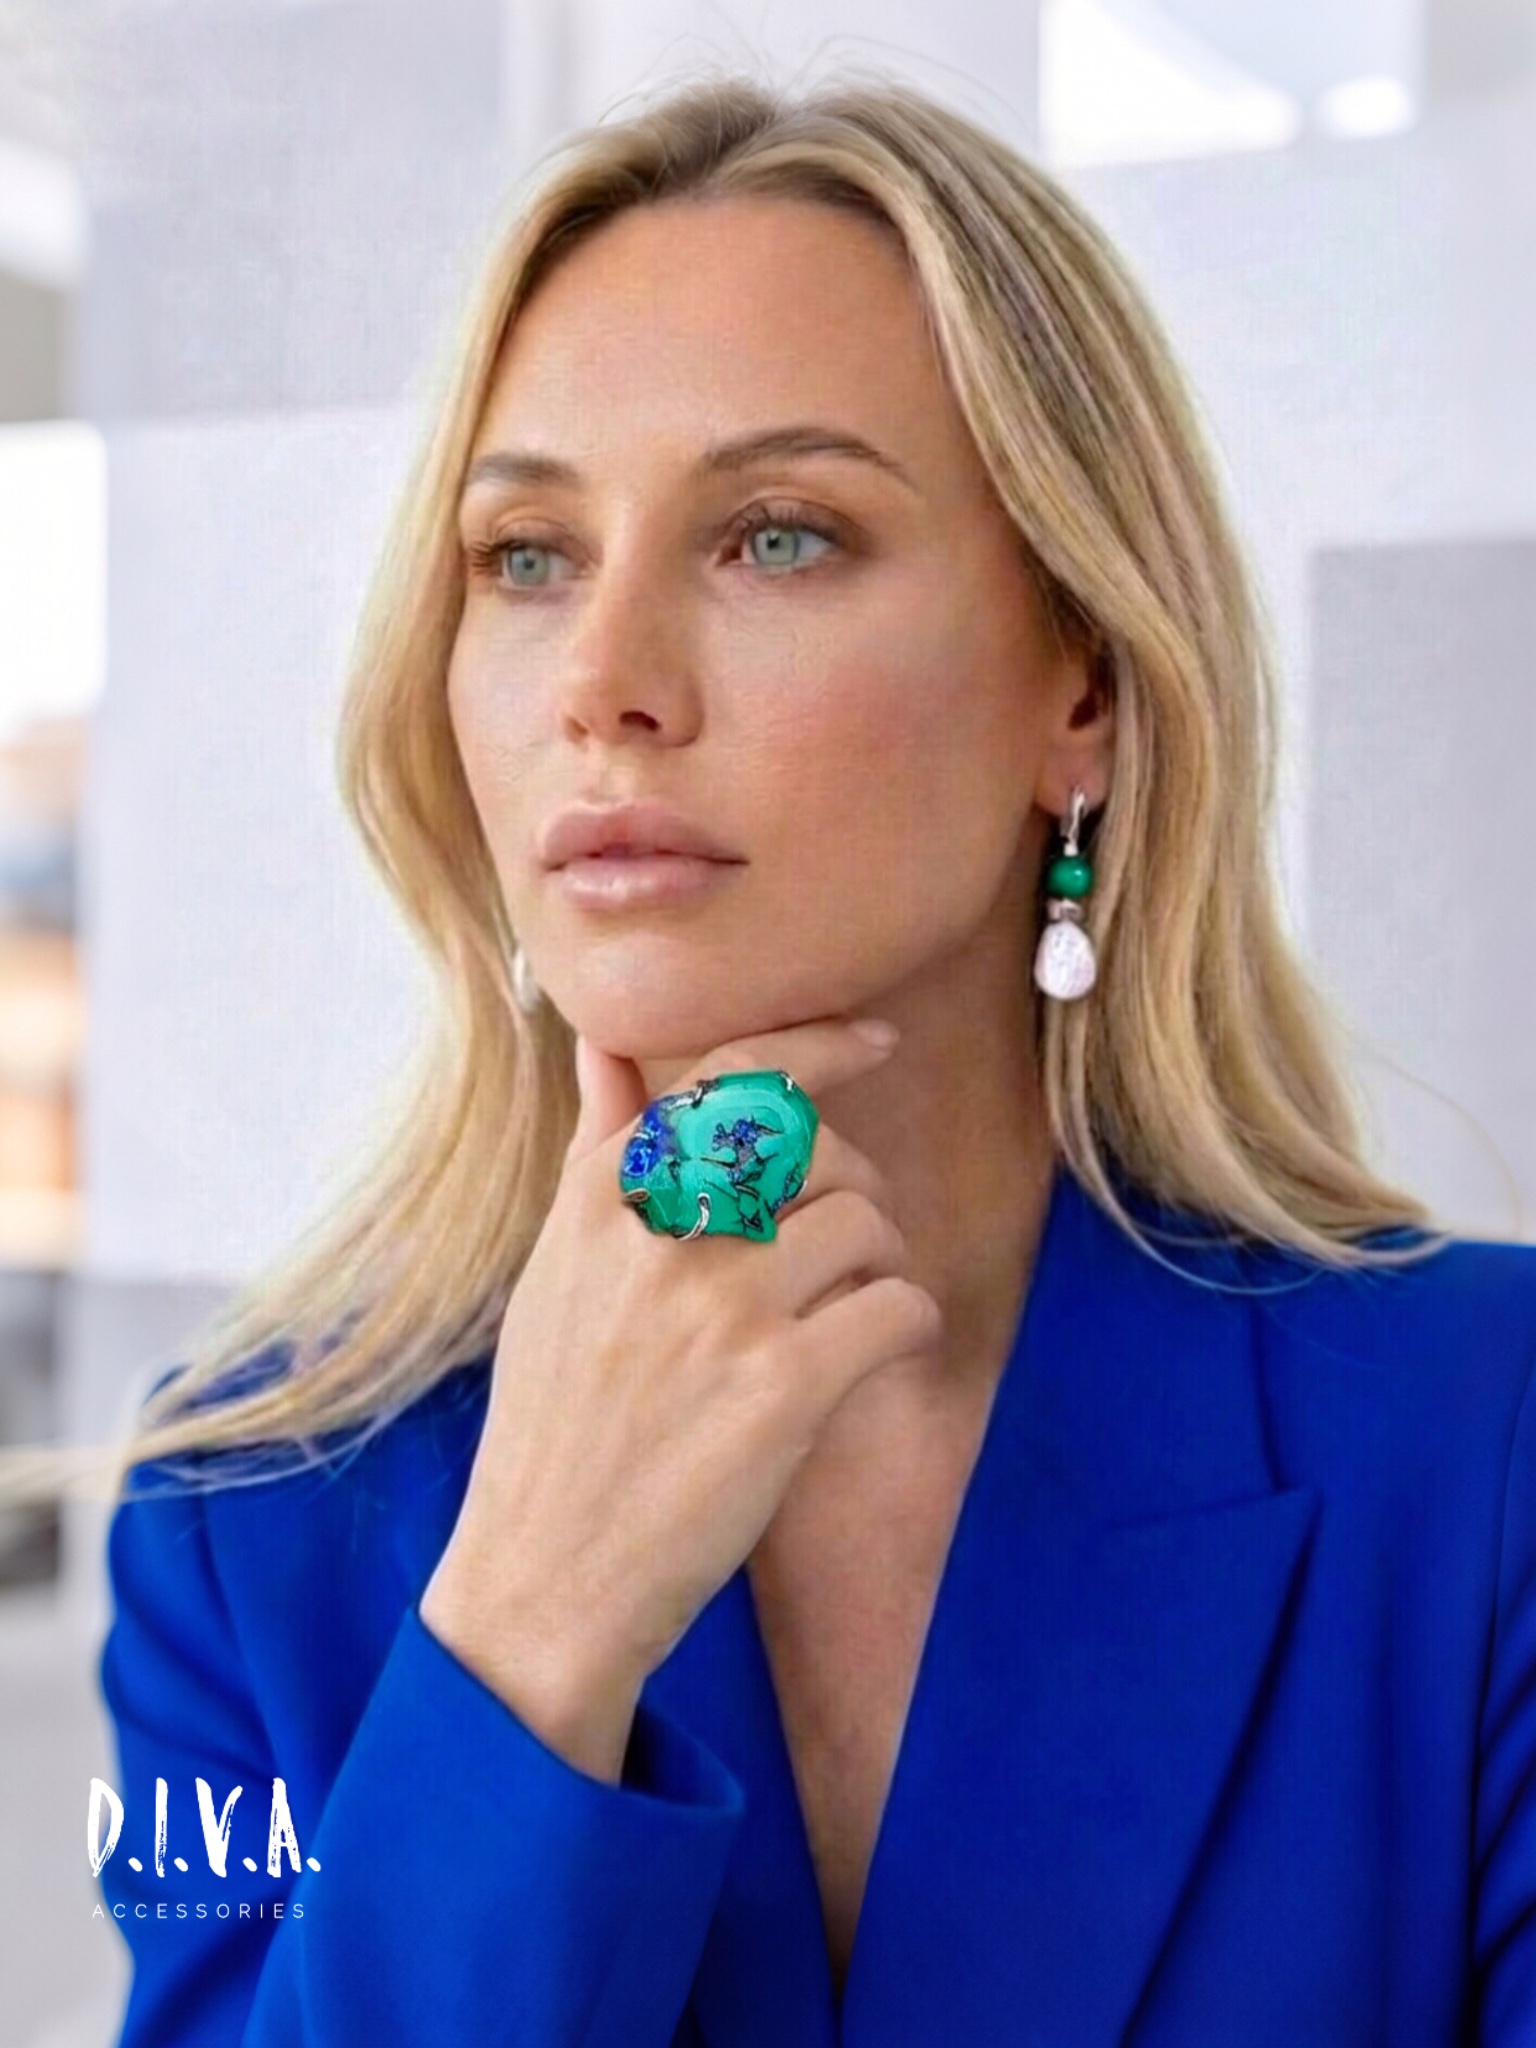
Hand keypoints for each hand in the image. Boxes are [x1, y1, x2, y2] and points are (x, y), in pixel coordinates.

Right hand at [418, 1015, 940, 1781]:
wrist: (545, 1580)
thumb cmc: (553, 1424)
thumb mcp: (552, 1272)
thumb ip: (594, 1152)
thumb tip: (603, 1046)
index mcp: (600, 1200)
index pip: (728, 1077)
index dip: (819, 1044)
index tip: (876, 1039)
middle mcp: (658, 1237)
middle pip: (810, 1140)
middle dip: (852, 1175)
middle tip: (850, 1231)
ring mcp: (721, 1310)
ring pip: (863, 1219)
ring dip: (882, 1257)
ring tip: (852, 1305)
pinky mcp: (782, 1388)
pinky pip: (896, 1307)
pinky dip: (908, 1323)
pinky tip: (877, 1353)